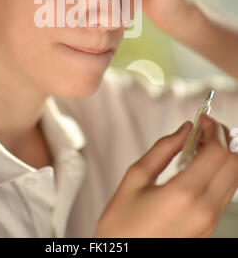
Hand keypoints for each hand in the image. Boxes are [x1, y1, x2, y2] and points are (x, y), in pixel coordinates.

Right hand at [93, 115, 237, 237]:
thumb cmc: (122, 225)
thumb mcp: (135, 178)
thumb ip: (163, 149)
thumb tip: (184, 129)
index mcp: (185, 194)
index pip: (219, 151)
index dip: (214, 129)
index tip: (202, 119)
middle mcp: (205, 210)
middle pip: (234, 164)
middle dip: (223, 139)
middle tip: (204, 129)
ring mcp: (210, 222)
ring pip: (233, 179)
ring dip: (223, 156)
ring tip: (199, 146)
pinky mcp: (209, 228)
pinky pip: (225, 194)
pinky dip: (218, 173)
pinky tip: (198, 166)